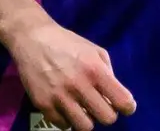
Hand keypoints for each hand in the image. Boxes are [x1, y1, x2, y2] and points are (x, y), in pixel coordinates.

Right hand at [9, 20, 134, 129]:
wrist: (32, 38)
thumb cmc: (67, 43)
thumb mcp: (94, 50)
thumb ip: (108, 73)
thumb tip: (115, 97)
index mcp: (95, 70)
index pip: (123, 102)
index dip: (127, 106)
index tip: (122, 105)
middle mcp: (79, 86)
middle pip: (107, 119)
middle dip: (107, 113)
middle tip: (99, 105)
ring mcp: (60, 97)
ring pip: (85, 127)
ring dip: (86, 119)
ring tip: (82, 109)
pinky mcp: (43, 104)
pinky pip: (63, 125)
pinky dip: (67, 119)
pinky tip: (65, 106)